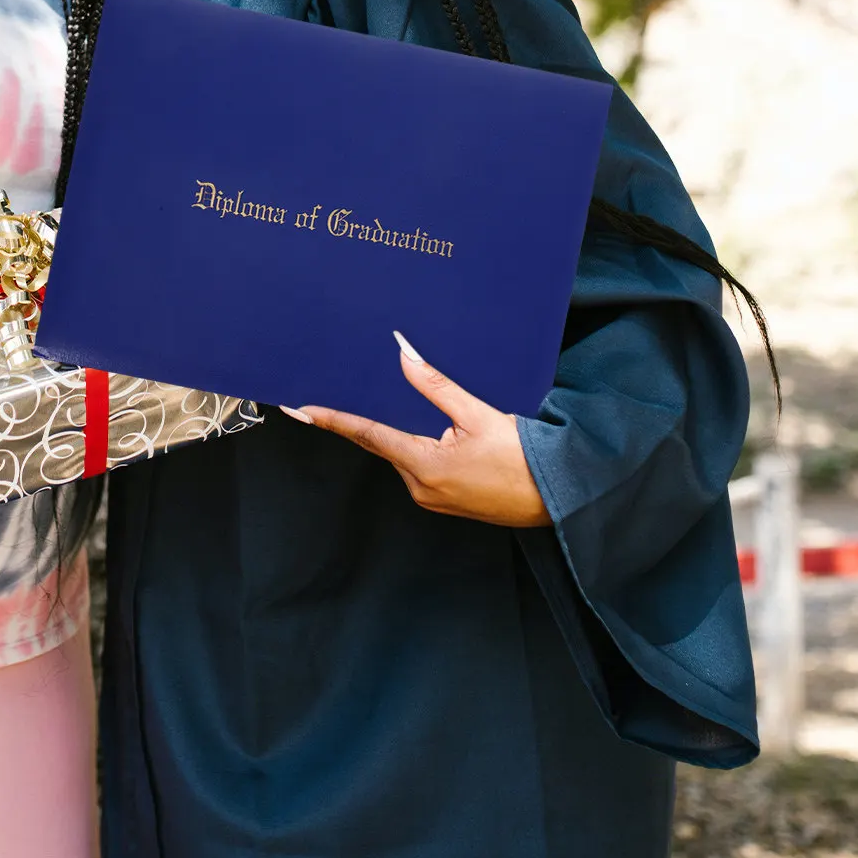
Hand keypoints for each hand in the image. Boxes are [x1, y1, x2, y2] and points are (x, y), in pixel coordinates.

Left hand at [285, 332, 550, 528]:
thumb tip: (403, 356)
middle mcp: (421, 486)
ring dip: (403, 430)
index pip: (367, 434)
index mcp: (424, 465)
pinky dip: (417, 445)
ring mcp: (432, 497)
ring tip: (411, 405)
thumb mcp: (479, 414)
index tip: (299, 410)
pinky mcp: (444, 501)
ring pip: (402, 453)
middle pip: (384, 442)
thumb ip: (436, 386)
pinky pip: (419, 466)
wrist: (558, 497)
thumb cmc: (523, 458)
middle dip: (372, 416)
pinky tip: (434, 430)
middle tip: (356, 386)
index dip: (331, 419)